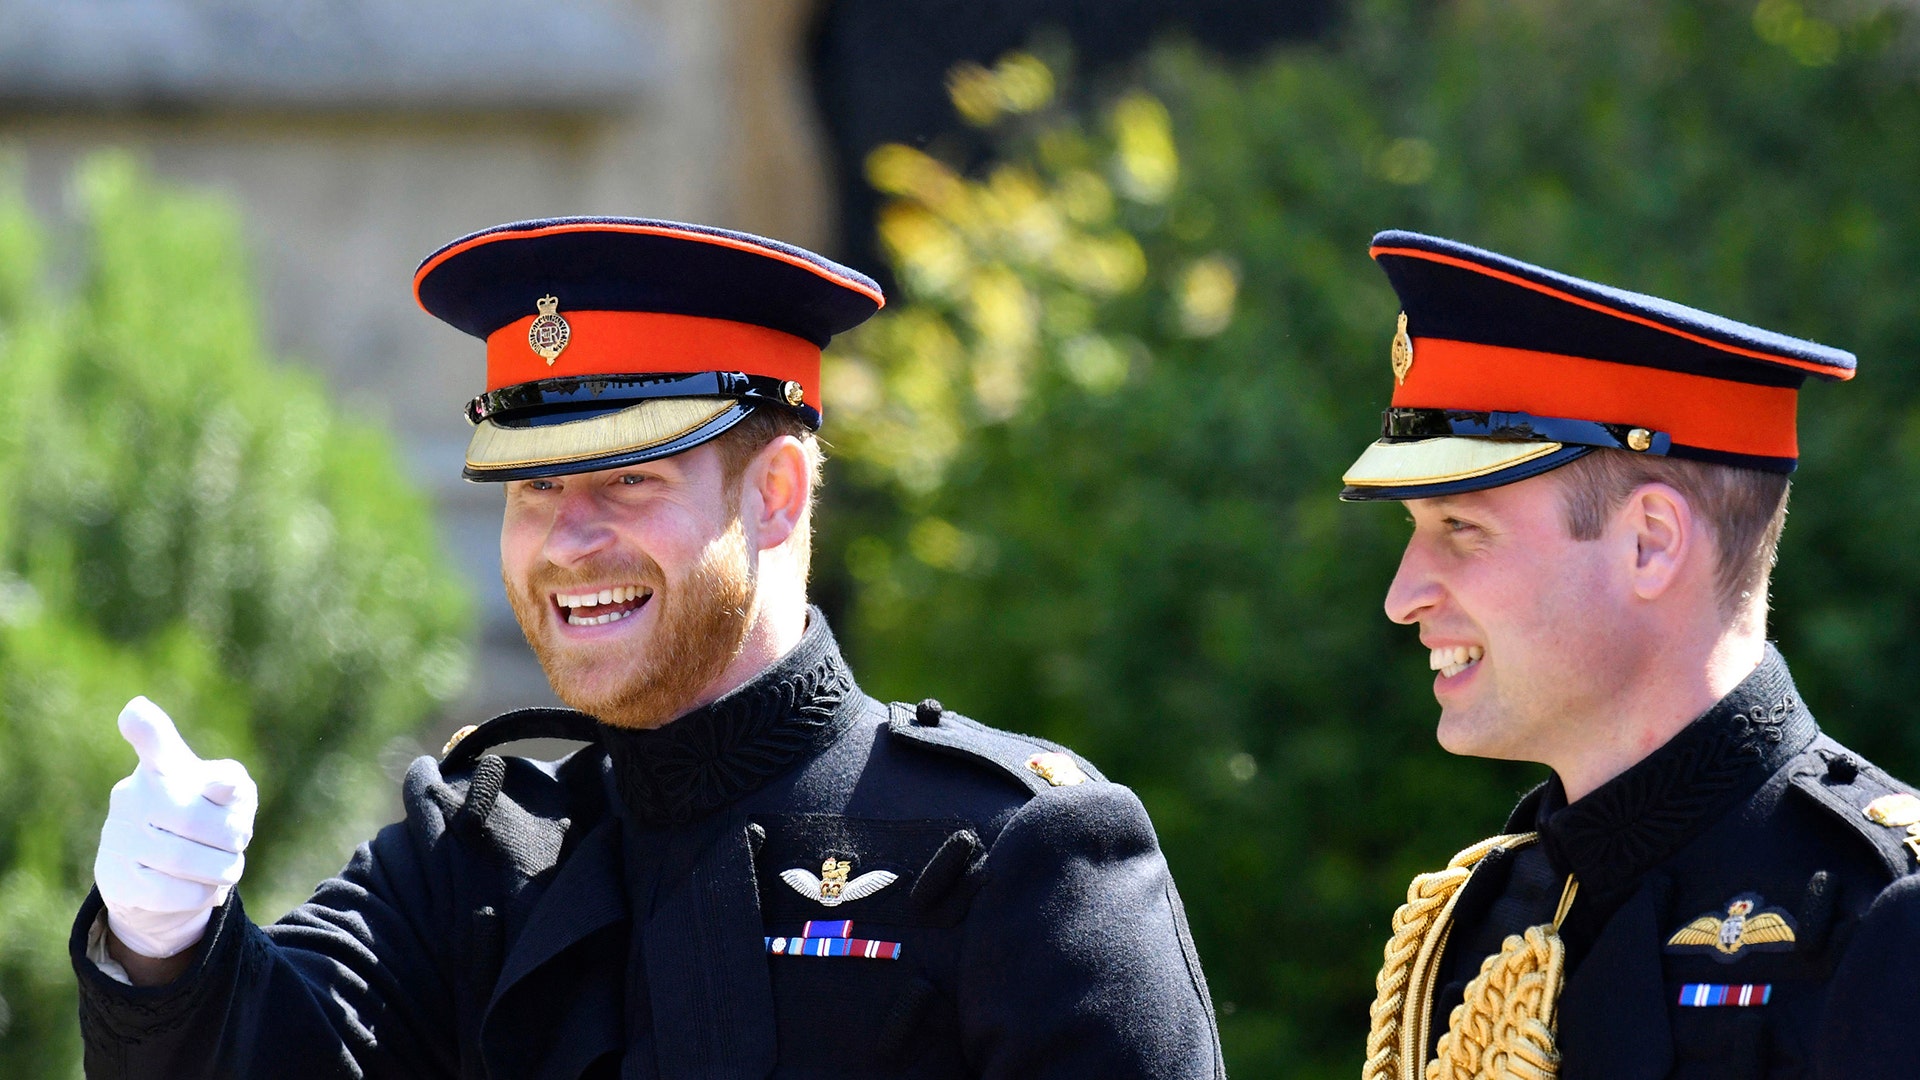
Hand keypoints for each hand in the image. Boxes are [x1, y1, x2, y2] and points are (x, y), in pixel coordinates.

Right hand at [93, 697, 256, 959]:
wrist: (165, 876)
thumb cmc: (208, 820)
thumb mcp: (230, 798)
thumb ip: (230, 785)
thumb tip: (221, 786)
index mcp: (163, 766)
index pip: (155, 741)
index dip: (147, 727)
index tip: (136, 711)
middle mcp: (132, 795)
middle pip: (195, 819)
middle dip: (233, 837)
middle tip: (238, 840)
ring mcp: (118, 836)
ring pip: (186, 860)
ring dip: (224, 869)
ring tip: (227, 866)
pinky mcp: (114, 877)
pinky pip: (173, 893)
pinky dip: (203, 894)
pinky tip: (204, 888)